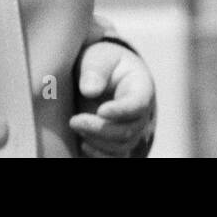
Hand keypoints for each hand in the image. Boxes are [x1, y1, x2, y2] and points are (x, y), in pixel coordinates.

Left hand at [71, 40, 155, 157]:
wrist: (103, 76)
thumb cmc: (102, 64)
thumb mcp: (99, 58)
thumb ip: (95, 71)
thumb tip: (89, 91)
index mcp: (141, 87)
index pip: (138, 104)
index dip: (121, 111)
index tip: (101, 110)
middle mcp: (142, 113)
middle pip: (129, 130)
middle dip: (100, 129)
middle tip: (74, 120)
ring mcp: (132, 130)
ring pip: (121, 147)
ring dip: (96, 141)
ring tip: (75, 125)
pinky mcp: (119, 142)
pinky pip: (115, 157)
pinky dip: (99, 155)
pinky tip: (83, 144)